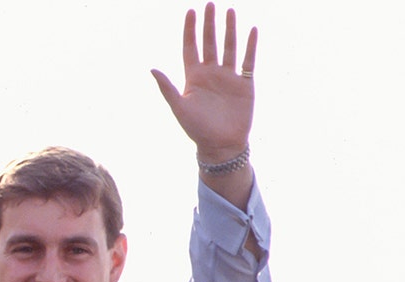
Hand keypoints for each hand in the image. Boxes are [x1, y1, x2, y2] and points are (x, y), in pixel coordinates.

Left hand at [151, 3, 257, 161]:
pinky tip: (251, 31)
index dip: (190, 30)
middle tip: (209, 4)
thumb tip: (152, 69)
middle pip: (209, 43)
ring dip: (229, 30)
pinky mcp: (244, 84)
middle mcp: (210, 74)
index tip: (190, 12)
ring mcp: (228, 77)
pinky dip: (250, 46)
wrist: (221, 145)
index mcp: (193, 77)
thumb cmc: (197, 129)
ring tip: (230, 11)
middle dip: (209, 24)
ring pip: (229, 47)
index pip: (190, 47)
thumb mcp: (179, 107)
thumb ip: (167, 88)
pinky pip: (248, 61)